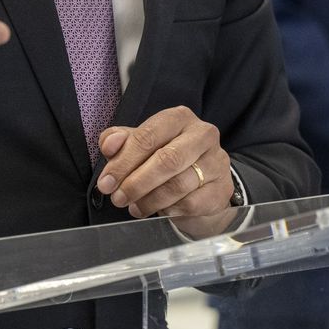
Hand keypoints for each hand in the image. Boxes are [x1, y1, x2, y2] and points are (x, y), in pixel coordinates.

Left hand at [95, 106, 231, 219]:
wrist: (201, 185)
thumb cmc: (165, 160)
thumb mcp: (140, 146)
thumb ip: (120, 141)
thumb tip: (109, 145)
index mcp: (179, 118)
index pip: (147, 136)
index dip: (123, 161)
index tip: (106, 182)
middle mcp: (202, 134)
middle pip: (166, 160)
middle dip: (136, 183)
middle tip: (118, 198)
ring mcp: (217, 162)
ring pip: (178, 185)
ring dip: (149, 200)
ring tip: (134, 206)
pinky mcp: (222, 188)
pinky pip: (190, 203)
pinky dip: (169, 210)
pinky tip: (159, 211)